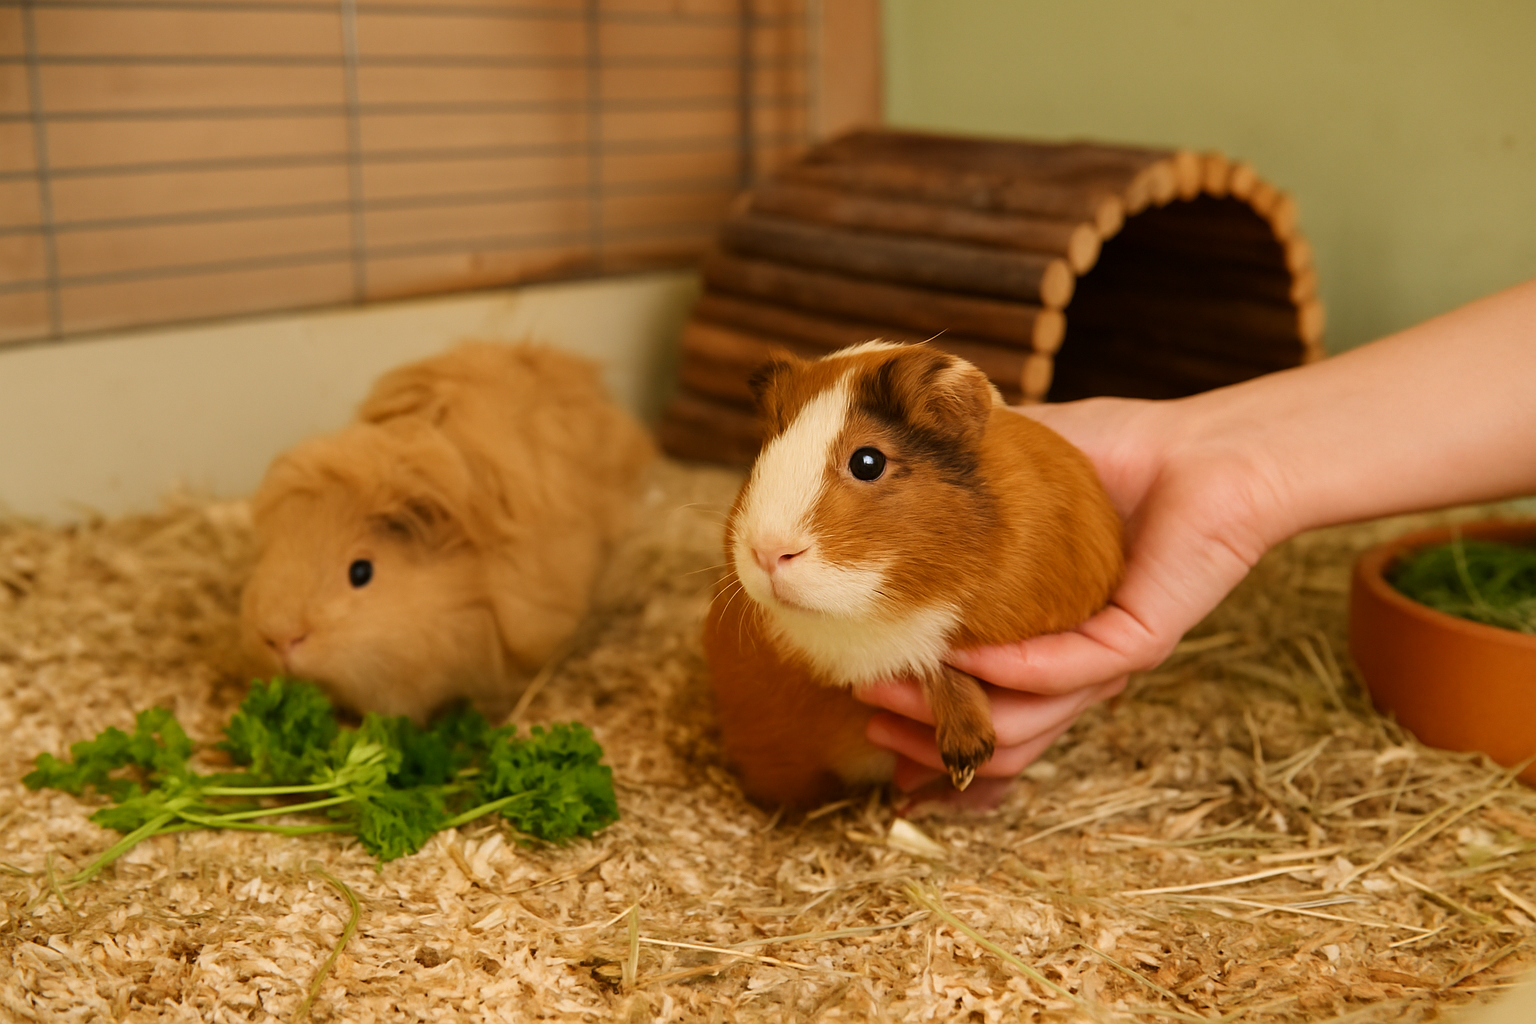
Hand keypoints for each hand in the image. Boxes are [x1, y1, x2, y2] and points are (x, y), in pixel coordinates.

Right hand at [857, 393, 1287, 794]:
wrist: (1204, 448)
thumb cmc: (1117, 454)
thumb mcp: (1005, 468)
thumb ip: (943, 477)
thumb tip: (860, 460)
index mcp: (1041, 640)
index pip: (977, 704)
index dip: (919, 716)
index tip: (857, 693)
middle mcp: (1071, 664)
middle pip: (990, 735)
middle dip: (918, 733)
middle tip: (863, 702)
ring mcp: (1103, 661)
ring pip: (1019, 724)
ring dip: (945, 714)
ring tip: (886, 690)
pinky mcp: (1136, 642)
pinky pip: (1062, 673)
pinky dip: (1007, 671)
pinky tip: (962, 651)